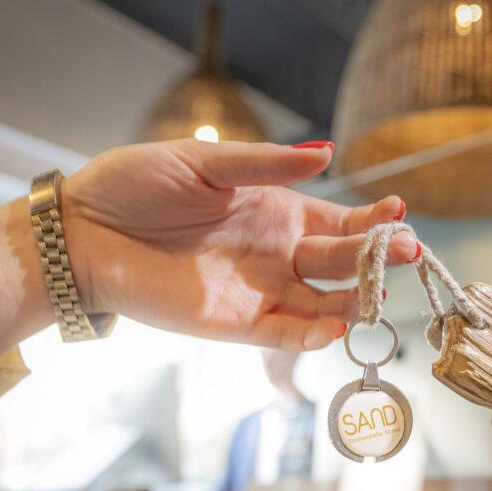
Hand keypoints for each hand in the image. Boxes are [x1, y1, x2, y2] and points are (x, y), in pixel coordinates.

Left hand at [63, 139, 417, 349]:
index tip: (399, 213)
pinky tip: (334, 324)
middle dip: (378, 258)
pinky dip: (312, 334)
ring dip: (356, 300)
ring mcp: (261, 292)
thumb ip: (265, 164)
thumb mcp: (206, 163)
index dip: (373, 220)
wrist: (84, 232)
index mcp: (277, 212)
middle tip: (406, 252)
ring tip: (377, 291)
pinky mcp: (236, 325)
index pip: (340, 222)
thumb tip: (327, 153)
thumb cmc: (138, 186)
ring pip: (326, 303)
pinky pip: (285, 335)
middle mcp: (278, 254)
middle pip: (343, 263)